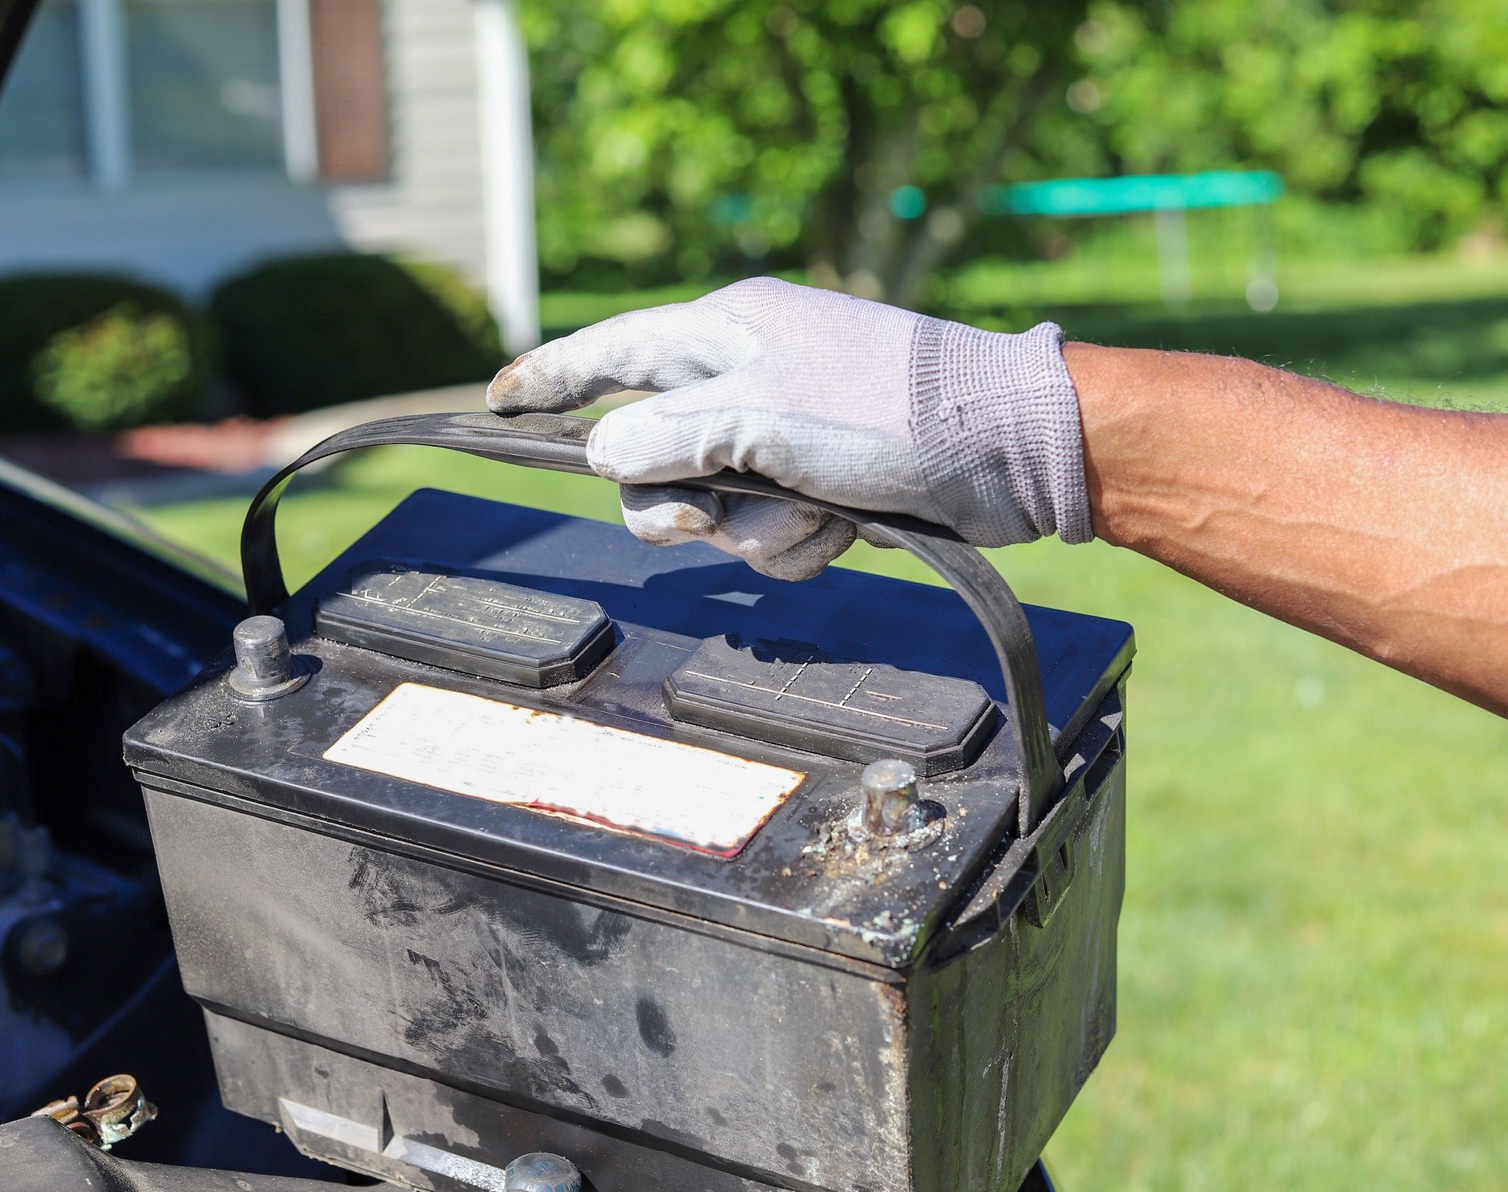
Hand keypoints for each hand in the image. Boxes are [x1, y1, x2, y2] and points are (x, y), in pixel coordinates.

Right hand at [487, 277, 1089, 578]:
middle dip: (678, 504)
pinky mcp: (821, 481)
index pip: (609, 353)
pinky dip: (800, 542)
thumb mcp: (763, 416)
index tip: (496, 404)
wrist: (1012, 451)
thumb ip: (668, 436)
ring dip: (759, 529)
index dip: (549, 381)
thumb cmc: (891, 411)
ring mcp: (784, 432)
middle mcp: (746, 377)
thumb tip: (604, 456)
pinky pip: (769, 531)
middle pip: (651, 458)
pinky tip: (845, 529)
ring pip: (713, 508)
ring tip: (818, 512)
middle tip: (705, 516)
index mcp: (724, 332)